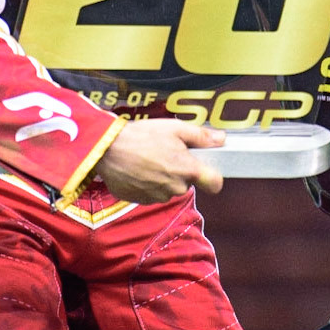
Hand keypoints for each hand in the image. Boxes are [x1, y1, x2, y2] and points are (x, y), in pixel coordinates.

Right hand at [95, 119, 225, 203]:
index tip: (205, 170)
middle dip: (179, 170)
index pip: (215, 184)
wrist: (108, 150)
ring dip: (163, 177)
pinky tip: (138, 169)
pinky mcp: (142, 201)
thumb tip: (221, 139)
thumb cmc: (141, 136)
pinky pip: (152, 194)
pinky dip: (147, 184)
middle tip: (165, 154)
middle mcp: (176, 187)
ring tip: (148, 160)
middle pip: (187, 183)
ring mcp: (159, 196)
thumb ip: (200, 136)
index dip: (212, 177)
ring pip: (169, 188)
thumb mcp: (174, 128)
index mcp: (188, 169)